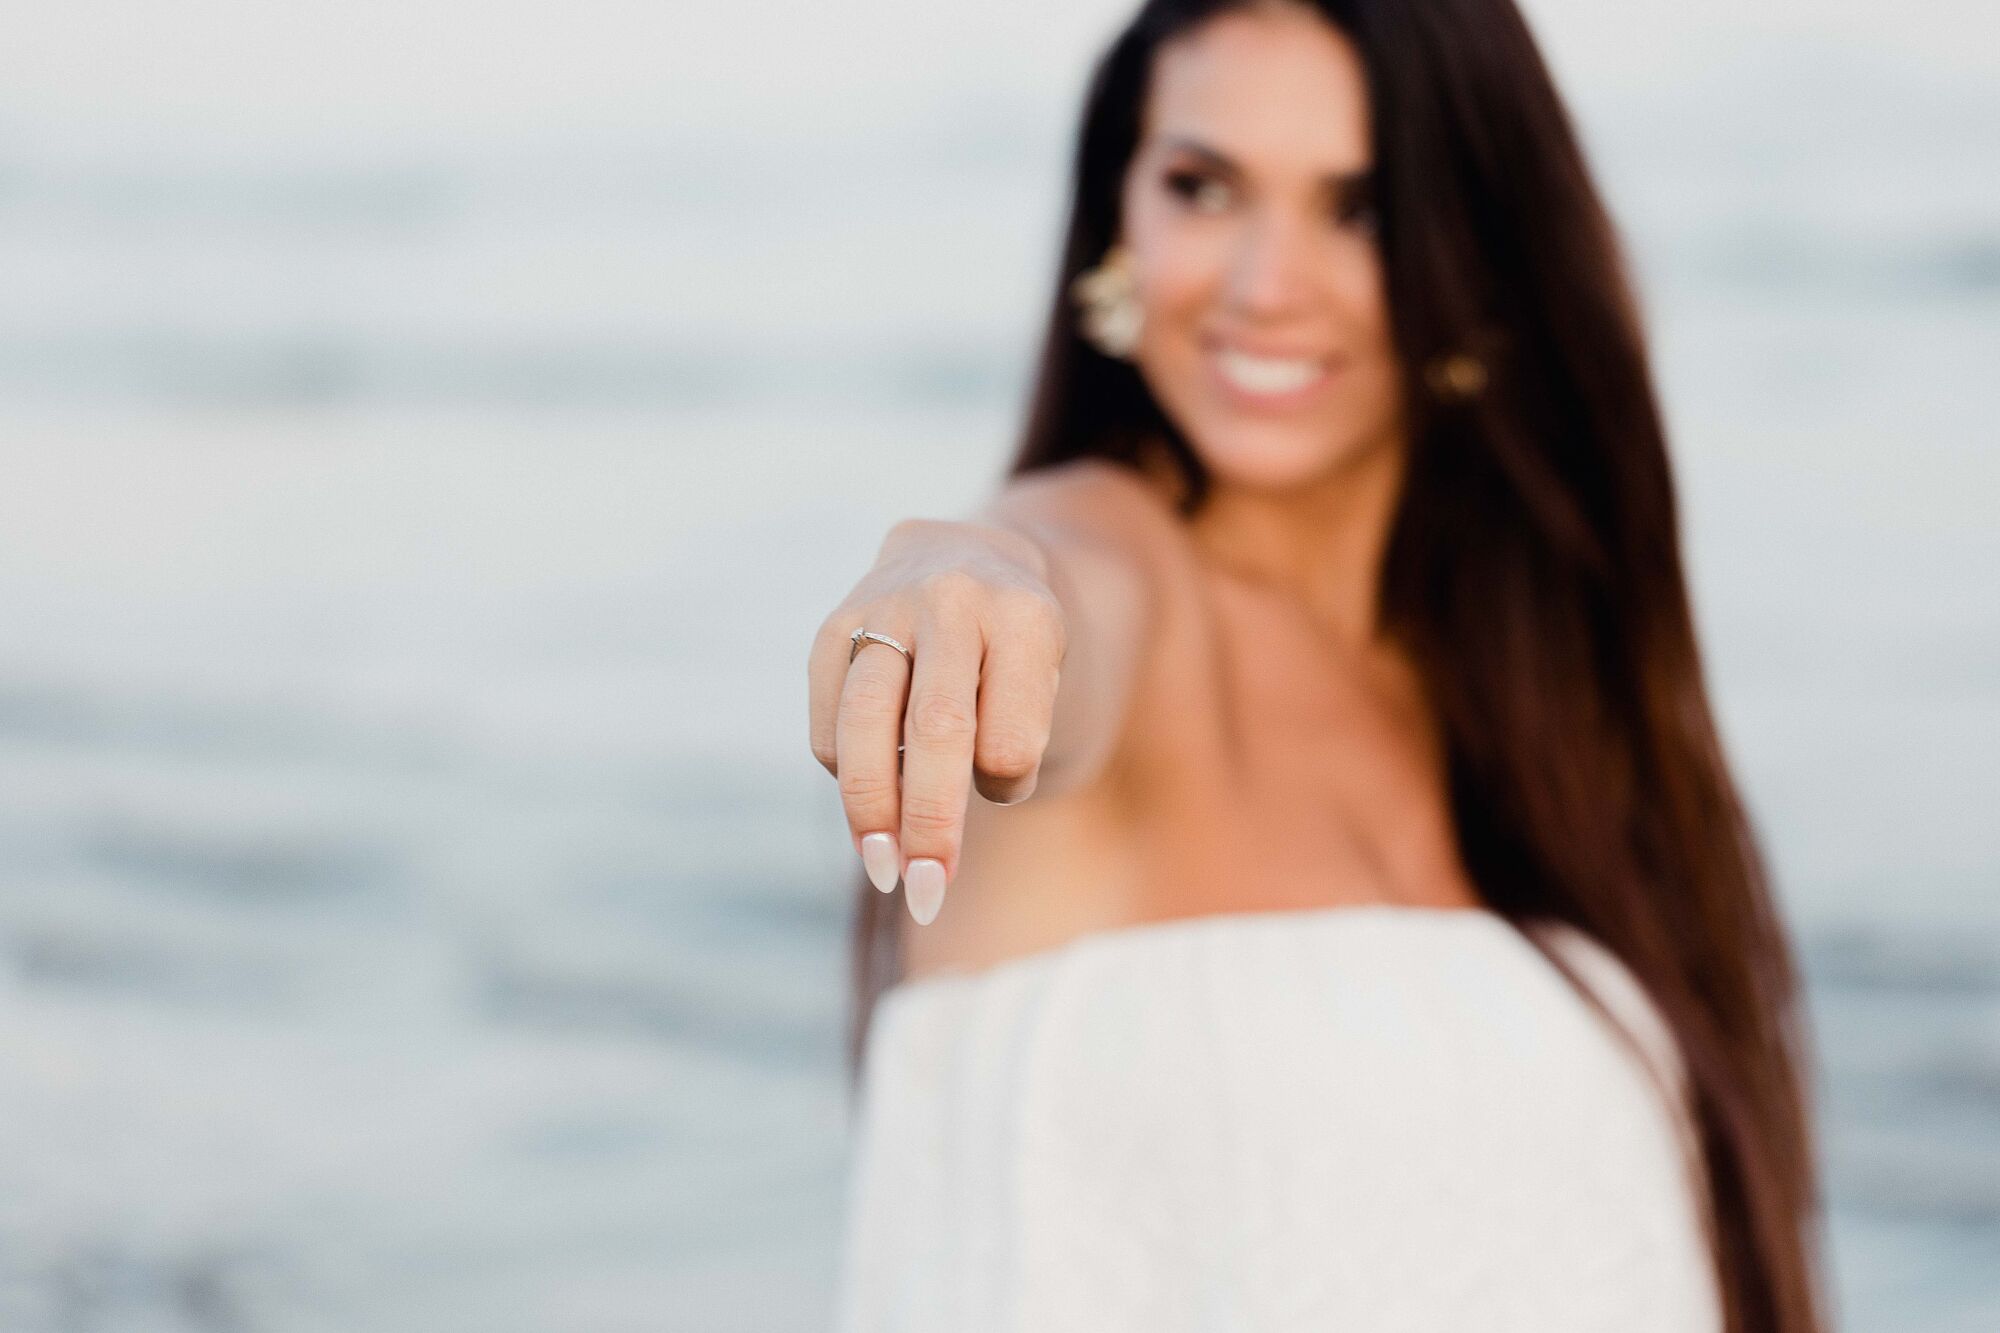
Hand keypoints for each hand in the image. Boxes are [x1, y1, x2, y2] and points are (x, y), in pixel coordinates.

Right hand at [808, 518, 1066, 924]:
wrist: (967, 554)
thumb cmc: (1016, 651)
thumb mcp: (1046, 682)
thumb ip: (1008, 745)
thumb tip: (925, 848)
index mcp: (1024, 618)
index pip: (1011, 732)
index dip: (1006, 783)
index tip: (1003, 792)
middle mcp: (953, 602)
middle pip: (936, 728)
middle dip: (928, 822)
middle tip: (926, 893)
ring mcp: (886, 607)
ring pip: (865, 720)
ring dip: (869, 808)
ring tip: (882, 871)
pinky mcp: (834, 626)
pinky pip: (828, 718)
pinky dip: (844, 771)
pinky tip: (870, 800)